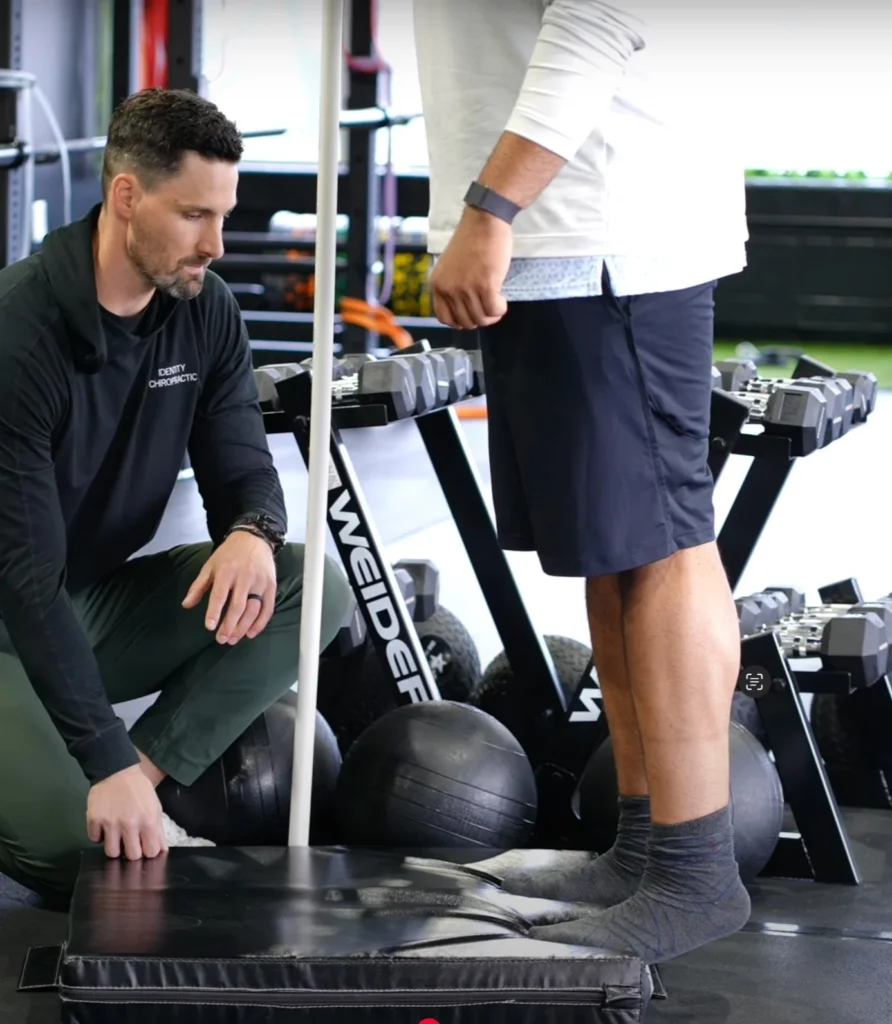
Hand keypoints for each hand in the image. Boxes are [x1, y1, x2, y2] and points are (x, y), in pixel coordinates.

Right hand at [87, 764, 167, 860]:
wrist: (117, 770)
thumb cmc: (139, 789)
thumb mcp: (155, 806)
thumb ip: (158, 830)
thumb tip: (161, 851)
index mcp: (148, 820)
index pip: (151, 852)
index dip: (149, 851)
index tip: (145, 846)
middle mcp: (129, 824)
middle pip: (131, 857)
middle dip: (132, 852)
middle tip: (131, 842)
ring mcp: (110, 823)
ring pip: (111, 853)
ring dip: (115, 847)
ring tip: (117, 837)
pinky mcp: (94, 820)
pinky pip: (94, 840)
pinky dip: (99, 836)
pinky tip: (104, 827)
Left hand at [182, 529, 277, 643]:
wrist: (254, 538)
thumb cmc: (229, 554)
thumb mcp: (210, 566)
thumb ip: (198, 586)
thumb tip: (186, 605)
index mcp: (226, 571)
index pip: (220, 595)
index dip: (215, 612)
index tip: (210, 627)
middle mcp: (245, 577)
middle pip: (238, 606)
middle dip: (229, 625)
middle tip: (222, 639)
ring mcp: (260, 582)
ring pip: (253, 609)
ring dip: (243, 627)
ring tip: (233, 639)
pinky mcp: (271, 585)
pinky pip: (268, 608)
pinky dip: (260, 623)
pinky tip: (251, 633)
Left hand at [431, 207, 512, 329]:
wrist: (484, 221)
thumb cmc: (472, 241)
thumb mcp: (450, 267)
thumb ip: (451, 287)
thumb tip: (463, 310)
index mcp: (438, 284)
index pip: (445, 318)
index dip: (460, 321)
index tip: (471, 314)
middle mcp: (449, 289)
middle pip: (465, 322)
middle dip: (479, 319)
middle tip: (488, 307)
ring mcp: (466, 288)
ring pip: (481, 319)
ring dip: (492, 315)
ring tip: (496, 302)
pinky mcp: (485, 285)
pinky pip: (494, 311)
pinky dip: (500, 309)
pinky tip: (502, 300)